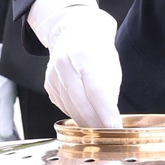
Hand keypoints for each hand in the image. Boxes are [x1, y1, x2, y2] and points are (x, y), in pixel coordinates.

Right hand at [0, 42, 18, 141]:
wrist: (0, 63)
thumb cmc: (4, 80)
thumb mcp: (6, 98)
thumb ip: (5, 118)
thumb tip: (4, 137)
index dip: (8, 142)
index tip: (21, 147)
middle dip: (9, 141)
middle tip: (24, 148)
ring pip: (0, 128)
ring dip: (11, 136)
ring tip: (23, 144)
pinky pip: (3, 121)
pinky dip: (10, 129)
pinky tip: (18, 134)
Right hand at [43, 2, 123, 128]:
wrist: (73, 30)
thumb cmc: (97, 48)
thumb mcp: (110, 62)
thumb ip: (109, 88)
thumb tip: (109, 117)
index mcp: (85, 54)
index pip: (97, 90)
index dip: (106, 113)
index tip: (115, 127)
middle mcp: (65, 63)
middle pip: (81, 102)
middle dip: (96, 122)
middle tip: (109, 134)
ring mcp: (53, 74)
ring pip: (70, 107)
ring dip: (86, 122)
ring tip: (100, 129)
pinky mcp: (48, 84)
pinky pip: (63, 105)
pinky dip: (75, 113)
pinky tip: (85, 115)